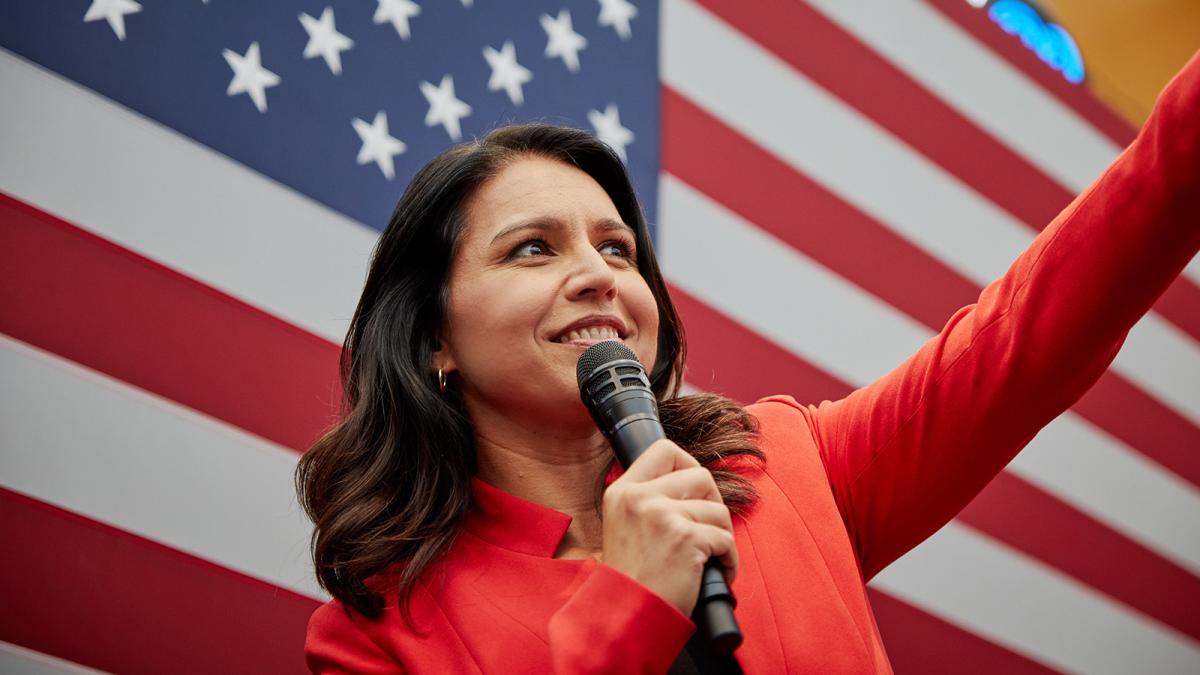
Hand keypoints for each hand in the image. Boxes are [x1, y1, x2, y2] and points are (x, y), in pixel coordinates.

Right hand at [600, 439, 738, 616]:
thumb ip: (648, 501)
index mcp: (623, 491)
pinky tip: (717, 573)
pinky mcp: (686, 539)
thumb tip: (689, 484)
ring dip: (723, 536)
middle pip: (700, 476)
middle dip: (714, 503)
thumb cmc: (631, 579)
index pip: (664, 450)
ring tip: (711, 558)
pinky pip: (726, 540)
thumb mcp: (624, 526)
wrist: (626, 615)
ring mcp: (663, 515)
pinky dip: (729, 560)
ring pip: (718, 510)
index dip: (688, 465)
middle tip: (710, 529)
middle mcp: (640, 497)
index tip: (695, 492)